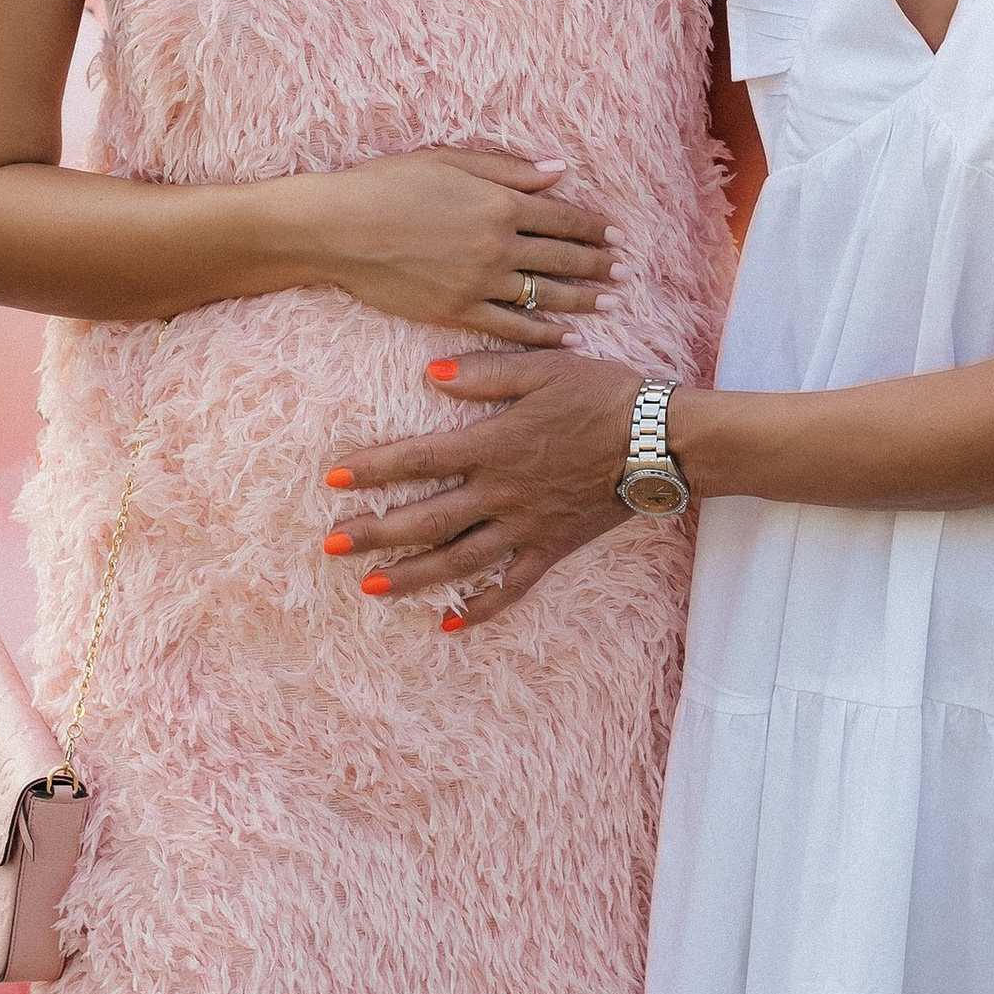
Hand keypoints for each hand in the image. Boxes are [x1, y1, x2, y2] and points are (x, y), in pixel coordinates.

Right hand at [294, 148, 614, 349]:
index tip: (615, 234)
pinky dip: (544, 334)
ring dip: (583, 300)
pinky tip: (567, 337)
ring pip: (546, 296)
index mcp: (499, 202)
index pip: (563, 217)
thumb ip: (508, 168)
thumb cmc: (387, 185)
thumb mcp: (449, 160)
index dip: (593, 227)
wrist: (337, 230)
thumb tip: (557, 172)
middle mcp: (497, 245)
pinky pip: (512, 328)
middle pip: (563, 258)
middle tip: (624, 270)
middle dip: (598, 264)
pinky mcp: (457, 312)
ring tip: (610, 302)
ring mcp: (479, 283)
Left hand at [325, 348, 645, 625]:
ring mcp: (526, 527)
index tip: (333, 477)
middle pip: (427, 520)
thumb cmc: (604, 395)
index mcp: (493, 445)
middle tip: (332, 544)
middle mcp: (501, 493)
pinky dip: (480, 610)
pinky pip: (510, 588)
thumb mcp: (544, 368)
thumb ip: (484, 373)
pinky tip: (449, 625)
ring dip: (412, 577)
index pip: (419, 459)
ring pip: (458, 561)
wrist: (662, 441)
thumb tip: (431, 373)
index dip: (374, 468)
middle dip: (375, 533)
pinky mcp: (551, 549)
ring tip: (371, 589)